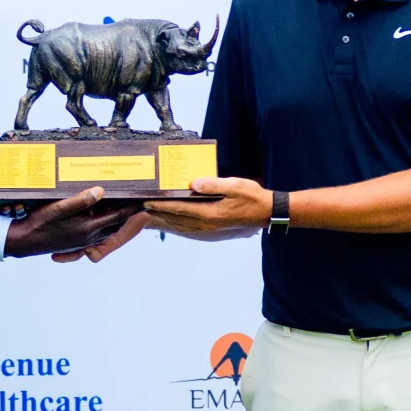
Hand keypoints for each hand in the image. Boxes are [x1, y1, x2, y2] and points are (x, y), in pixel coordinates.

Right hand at [3, 188, 142, 257]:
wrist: (24, 242)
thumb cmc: (39, 224)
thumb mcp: (59, 208)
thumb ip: (81, 200)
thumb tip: (101, 191)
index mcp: (89, 228)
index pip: (117, 216)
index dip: (131, 207)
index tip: (144, 199)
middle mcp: (89, 236)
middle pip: (114, 222)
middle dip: (126, 210)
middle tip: (135, 197)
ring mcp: (83, 240)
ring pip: (106, 227)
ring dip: (113, 215)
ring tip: (119, 201)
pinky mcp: (76, 241)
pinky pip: (95, 231)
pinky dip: (101, 221)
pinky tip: (96, 211)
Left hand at [141, 177, 271, 232]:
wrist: (265, 212)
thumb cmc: (251, 196)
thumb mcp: (233, 186)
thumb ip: (212, 185)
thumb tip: (193, 183)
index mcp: (209, 213)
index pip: (179, 209)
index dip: (162, 206)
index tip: (147, 201)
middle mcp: (206, 223)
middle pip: (177, 218)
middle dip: (159, 212)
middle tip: (144, 205)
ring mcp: (209, 226)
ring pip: (181, 224)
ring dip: (167, 218)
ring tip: (155, 210)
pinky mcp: (213, 226)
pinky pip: (190, 226)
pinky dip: (178, 222)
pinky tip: (174, 217)